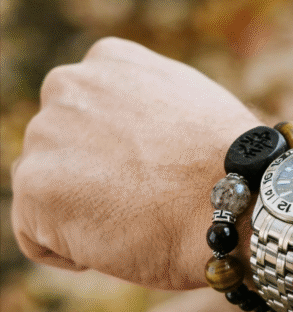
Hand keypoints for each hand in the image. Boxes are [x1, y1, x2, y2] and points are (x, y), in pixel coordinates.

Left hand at [10, 38, 261, 290]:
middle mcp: (68, 85)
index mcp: (109, 60)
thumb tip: (132, 134)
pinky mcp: (35, 186)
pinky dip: (72, 252)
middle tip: (143, 203)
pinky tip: (118, 245)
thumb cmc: (230, 165)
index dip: (117, 154)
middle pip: (60, 148)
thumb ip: (147, 106)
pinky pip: (36, 235)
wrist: (237, 198)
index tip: (151, 175)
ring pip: (46, 189)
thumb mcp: (191, 105)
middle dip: (92, 180)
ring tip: (135, 222)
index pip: (87, 112)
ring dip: (81, 213)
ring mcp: (46, 134)